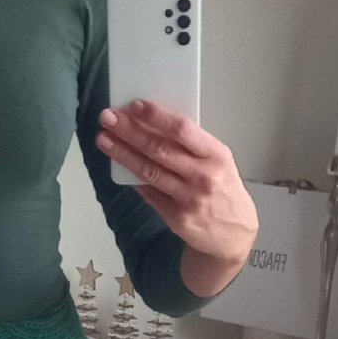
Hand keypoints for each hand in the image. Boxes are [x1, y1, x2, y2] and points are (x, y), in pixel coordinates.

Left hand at [96, 99, 258, 271]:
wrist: (234, 233)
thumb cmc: (223, 189)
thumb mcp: (219, 161)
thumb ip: (192, 146)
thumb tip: (151, 124)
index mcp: (217, 156)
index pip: (183, 130)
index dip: (156, 116)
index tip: (135, 105)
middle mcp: (203, 176)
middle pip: (159, 149)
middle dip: (130, 131)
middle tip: (108, 118)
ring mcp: (189, 199)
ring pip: (148, 171)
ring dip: (122, 153)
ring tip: (103, 139)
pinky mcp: (176, 217)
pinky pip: (148, 192)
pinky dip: (132, 178)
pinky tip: (118, 165)